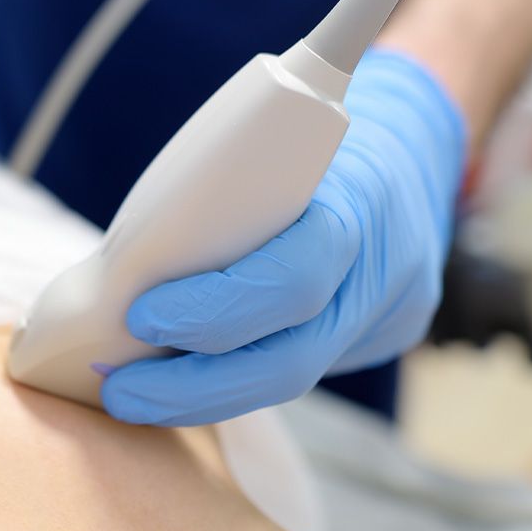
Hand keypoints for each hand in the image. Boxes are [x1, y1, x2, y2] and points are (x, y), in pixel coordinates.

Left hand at [100, 49, 466, 425]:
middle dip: (193, 387)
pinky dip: (238, 377)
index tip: (139, 317)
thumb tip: (118, 259)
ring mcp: (391, 313)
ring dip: (205, 397)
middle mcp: (384, 272)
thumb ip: (225, 190)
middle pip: (293, 360)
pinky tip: (183, 384)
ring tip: (135, 397)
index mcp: (356, 202)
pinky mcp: (382, 336)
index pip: (292, 278)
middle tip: (119, 389)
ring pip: (296, 377)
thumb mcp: (278, 137)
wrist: (413, 144)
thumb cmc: (318, 133)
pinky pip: (304, 366)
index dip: (213, 310)